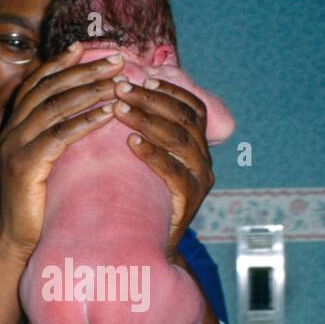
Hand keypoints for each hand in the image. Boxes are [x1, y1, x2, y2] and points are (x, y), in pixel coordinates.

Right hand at [0, 42, 125, 260]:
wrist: (18, 244)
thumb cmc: (42, 205)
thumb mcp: (48, 164)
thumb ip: (58, 137)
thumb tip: (90, 112)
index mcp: (14, 126)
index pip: (37, 83)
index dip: (60, 62)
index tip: (85, 47)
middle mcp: (11, 131)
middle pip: (49, 88)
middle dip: (84, 70)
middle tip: (116, 60)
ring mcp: (15, 147)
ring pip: (55, 107)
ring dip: (90, 91)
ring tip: (119, 83)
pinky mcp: (24, 166)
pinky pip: (59, 136)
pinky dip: (84, 121)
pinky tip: (108, 114)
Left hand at [111, 76, 213, 257]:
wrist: (147, 246)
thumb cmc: (140, 197)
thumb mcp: (146, 160)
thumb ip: (144, 131)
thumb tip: (120, 93)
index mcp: (198, 146)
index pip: (192, 107)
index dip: (169, 90)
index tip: (142, 77)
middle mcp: (204, 160)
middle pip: (185, 118)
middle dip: (152, 100)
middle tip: (120, 88)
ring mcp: (200, 182)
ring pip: (181, 140)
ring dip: (148, 120)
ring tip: (119, 109)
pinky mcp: (190, 202)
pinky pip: (175, 173)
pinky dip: (154, 155)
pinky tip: (131, 142)